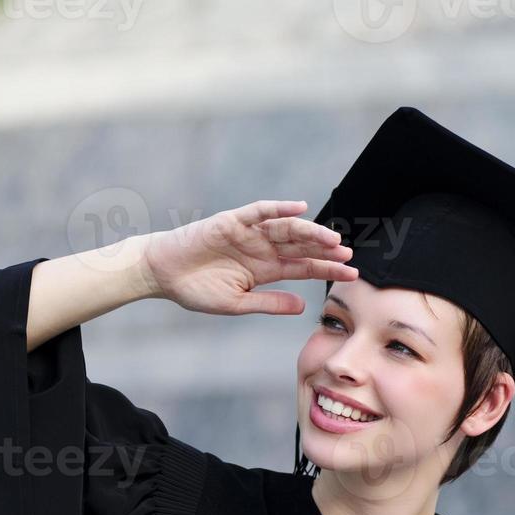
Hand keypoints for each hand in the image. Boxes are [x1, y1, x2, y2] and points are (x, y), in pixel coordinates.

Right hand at [139, 199, 357, 315]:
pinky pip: (259, 212)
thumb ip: (270, 303)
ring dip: (310, 233)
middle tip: (349, 255)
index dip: (327, 269)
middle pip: (301, 247)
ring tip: (332, 240)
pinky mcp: (232, 221)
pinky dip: (279, 208)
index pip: (303, 267)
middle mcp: (262, 248)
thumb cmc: (197, 290)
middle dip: (325, 251)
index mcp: (265, 269)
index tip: (352, 275)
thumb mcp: (238, 304)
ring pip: (286, 229)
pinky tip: (300, 209)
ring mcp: (249, 233)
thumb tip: (303, 305)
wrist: (163, 275)